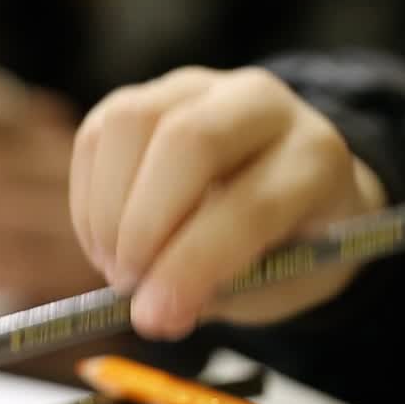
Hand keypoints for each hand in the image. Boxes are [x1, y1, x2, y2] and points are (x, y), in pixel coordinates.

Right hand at [70, 66, 384, 339]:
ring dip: (108, 209)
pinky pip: (99, 132)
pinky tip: (104, 241)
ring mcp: (201, 87)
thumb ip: (221, 294)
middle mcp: (263, 102)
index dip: (194, 264)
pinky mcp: (150, 93)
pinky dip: (89, 198)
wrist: (292, 189)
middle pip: (188, 142)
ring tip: (115, 266)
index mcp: (315, 159)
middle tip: (127, 285)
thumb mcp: (278, 283)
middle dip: (143, 226)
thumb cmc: (289, 244)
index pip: (252, 205)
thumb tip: (152, 313)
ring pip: (132, 124)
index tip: (153, 316)